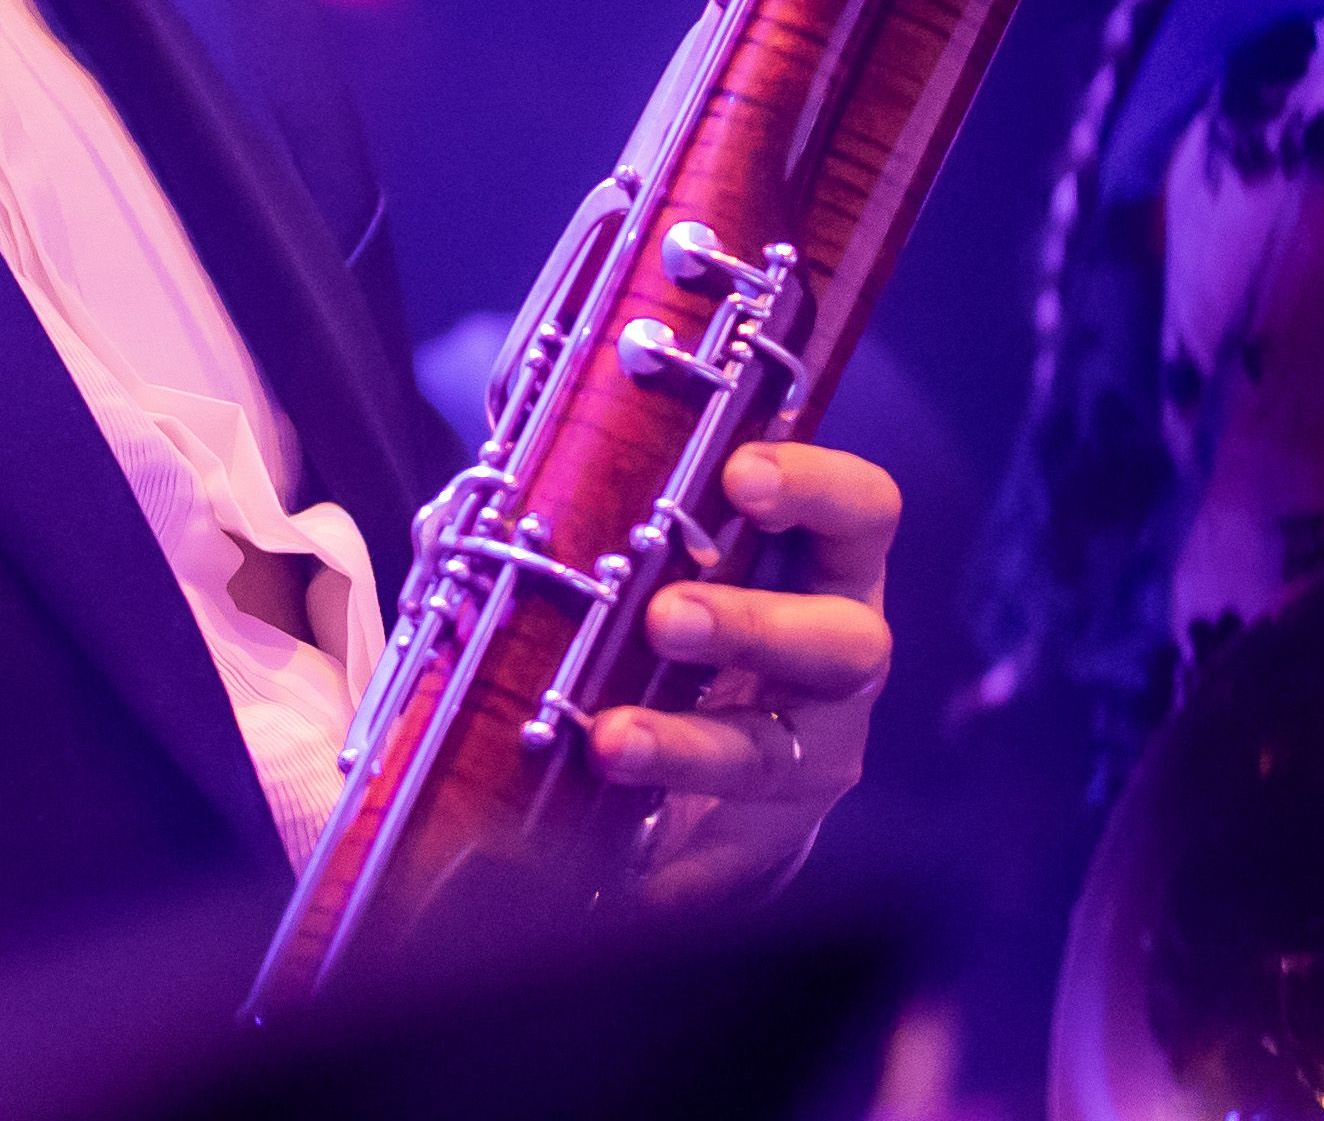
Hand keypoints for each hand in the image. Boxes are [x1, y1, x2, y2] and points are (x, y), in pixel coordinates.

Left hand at [590, 440, 898, 904]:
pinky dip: (654, 843)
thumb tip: (463, 501)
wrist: (699, 768)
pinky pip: (718, 849)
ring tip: (610, 740)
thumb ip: (581, 522)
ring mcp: (806, 757)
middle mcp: (836, 659)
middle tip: (665, 618)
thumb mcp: (648, 560)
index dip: (814, 486)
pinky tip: (603, 845)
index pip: (860, 511)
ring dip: (688, 744)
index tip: (742, 474)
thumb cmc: (669, 622)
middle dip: (751, 626)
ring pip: (774, 753)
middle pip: (842, 641)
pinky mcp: (761, 842)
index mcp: (820, 566)